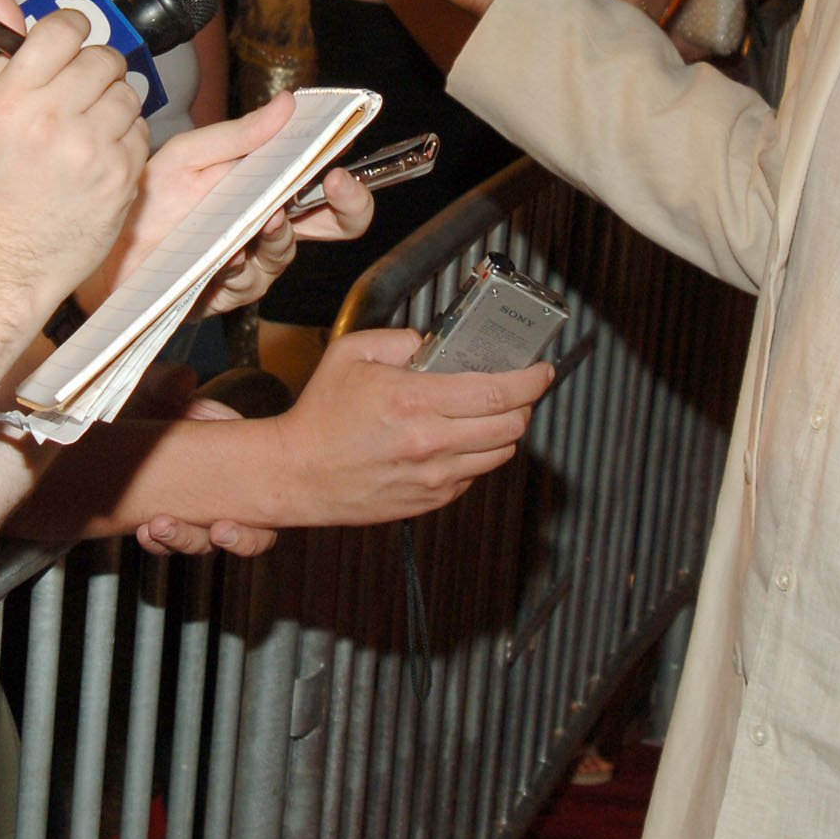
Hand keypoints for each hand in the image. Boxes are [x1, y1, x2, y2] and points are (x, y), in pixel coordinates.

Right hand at [0, 0, 147, 308]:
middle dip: (93, 66)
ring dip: (112, 100)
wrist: (5, 263)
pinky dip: (125, 135)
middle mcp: (55, 119)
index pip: (63, 29)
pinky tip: (98, 152)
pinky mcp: (123, 176)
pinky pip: (142, 130)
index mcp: (14, 100)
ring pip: (128, 92)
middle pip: (103, 57)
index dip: (69, 28)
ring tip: (86, 125)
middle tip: (78, 88)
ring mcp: (94, 149)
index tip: (67, 41)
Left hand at [77, 93, 382, 316]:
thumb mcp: (189, 156)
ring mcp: (246, 267)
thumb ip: (239, 136)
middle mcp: (264, 230)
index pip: (325, 191)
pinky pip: (245, 284)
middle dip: (347, 211)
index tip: (343, 169)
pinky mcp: (221, 297)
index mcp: (264, 191)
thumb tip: (289, 104)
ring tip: (263, 218)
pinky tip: (228, 253)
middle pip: (332, 228)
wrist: (103, 244)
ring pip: (285, 256)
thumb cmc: (146, 201)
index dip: (349, 185)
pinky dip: (239, 265)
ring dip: (278, 235)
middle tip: (336, 188)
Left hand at [112, 368, 281, 555]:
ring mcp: (196, 510)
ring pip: (203, 542)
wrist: (116, 424)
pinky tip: (144, 531)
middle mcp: (225, 492)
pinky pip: (168, 543)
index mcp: (239, 460)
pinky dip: (157, 542)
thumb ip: (169, 383)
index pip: (265, 501)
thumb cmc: (153, 404)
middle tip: (216, 531)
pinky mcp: (166, 521)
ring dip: (183, 540)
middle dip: (234, 540)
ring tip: (158, 528)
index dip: (254, 522)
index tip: (226, 524)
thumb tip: (184, 378)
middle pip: (243, 536)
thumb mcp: (158, 390)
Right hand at [262, 327, 553, 526]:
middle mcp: (430, 443)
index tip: (542, 370)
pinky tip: (455, 439)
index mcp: (414, 401)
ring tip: (486, 413)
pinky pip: (474, 475)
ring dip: (504, 430)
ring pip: (500, 453)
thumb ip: (398, 338)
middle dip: (525, 404)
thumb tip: (431, 343)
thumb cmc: (321, 416)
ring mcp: (434, 477)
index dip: (531, 380)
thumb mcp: (351, 354)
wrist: (298, 473)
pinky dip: (476, 454)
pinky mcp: (431, 499)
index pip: (497, 393)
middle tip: (519, 389)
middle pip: (511, 426)